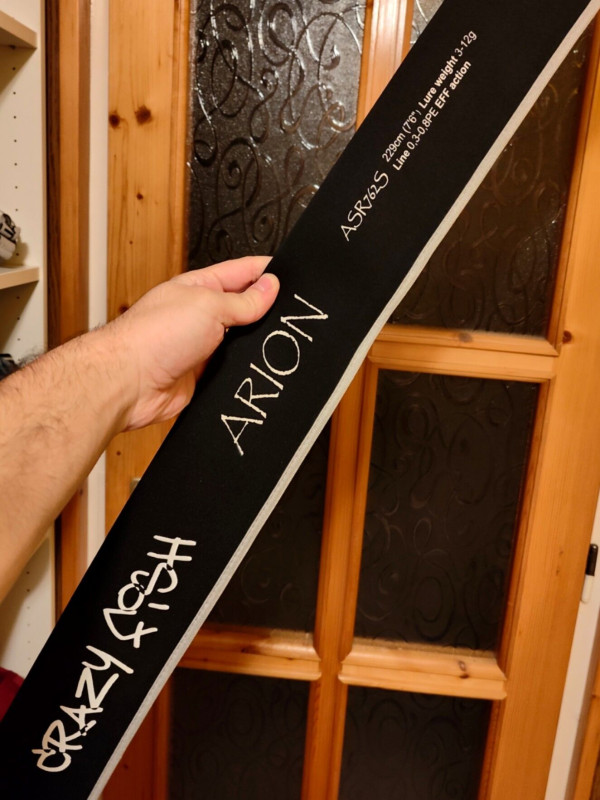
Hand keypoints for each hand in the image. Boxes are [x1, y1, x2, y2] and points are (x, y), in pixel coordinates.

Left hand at [107, 256, 278, 429]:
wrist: (128, 383)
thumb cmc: (152, 337)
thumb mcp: (209, 306)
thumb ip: (244, 300)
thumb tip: (271, 287)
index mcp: (199, 288)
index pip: (241, 273)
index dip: (267, 271)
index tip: (292, 274)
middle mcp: (200, 316)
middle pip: (244, 308)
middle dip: (266, 309)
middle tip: (293, 311)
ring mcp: (201, 346)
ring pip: (241, 342)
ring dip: (255, 343)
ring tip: (278, 340)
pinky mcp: (202, 375)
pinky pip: (232, 370)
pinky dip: (244, 370)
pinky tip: (257, 368)